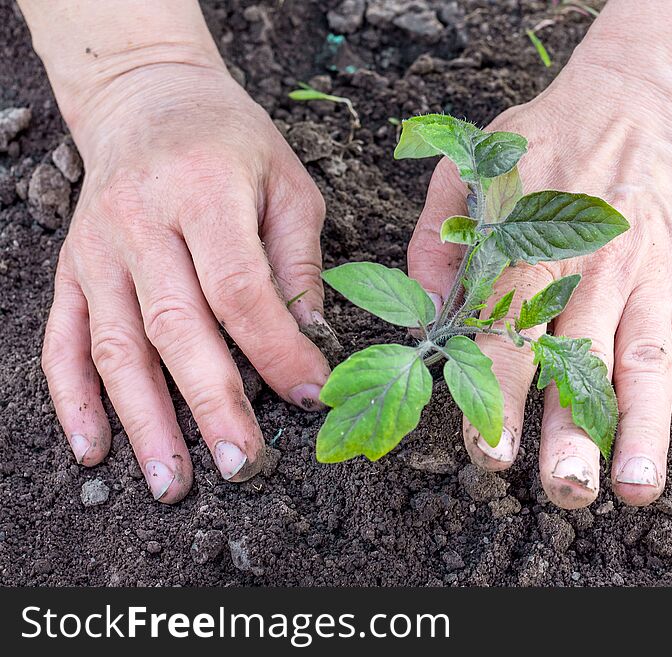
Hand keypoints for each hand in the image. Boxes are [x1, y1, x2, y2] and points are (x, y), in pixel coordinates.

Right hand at [41, 62, 329, 502]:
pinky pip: (62, 340)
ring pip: (116, 346)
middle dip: (211, 404)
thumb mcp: (287, 183)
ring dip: (144, 421)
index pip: (240, 289)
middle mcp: (141, 221)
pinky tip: (93, 448)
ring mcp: (96, 249)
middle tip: (243, 465)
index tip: (311, 396)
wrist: (146, 97)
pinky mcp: (69, 269)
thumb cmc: (231, 141)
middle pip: (176, 326)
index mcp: (205, 192)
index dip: (276, 350)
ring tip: (171, 483)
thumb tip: (311, 340)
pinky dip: (73, 398)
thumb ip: (297, 261)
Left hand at [407, 67, 671, 508]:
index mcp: (531, 252)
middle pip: (582, 362)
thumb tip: (422, 311)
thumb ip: (436, 239)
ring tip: (636, 488)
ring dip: (645, 428)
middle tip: (566, 492)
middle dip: (573, 432)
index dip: (500, 399)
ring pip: (647, 360)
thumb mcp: (471, 171)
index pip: (510, 338)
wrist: (636, 101)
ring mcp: (652, 275)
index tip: (491, 456)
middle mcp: (593, 272)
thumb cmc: (546, 144)